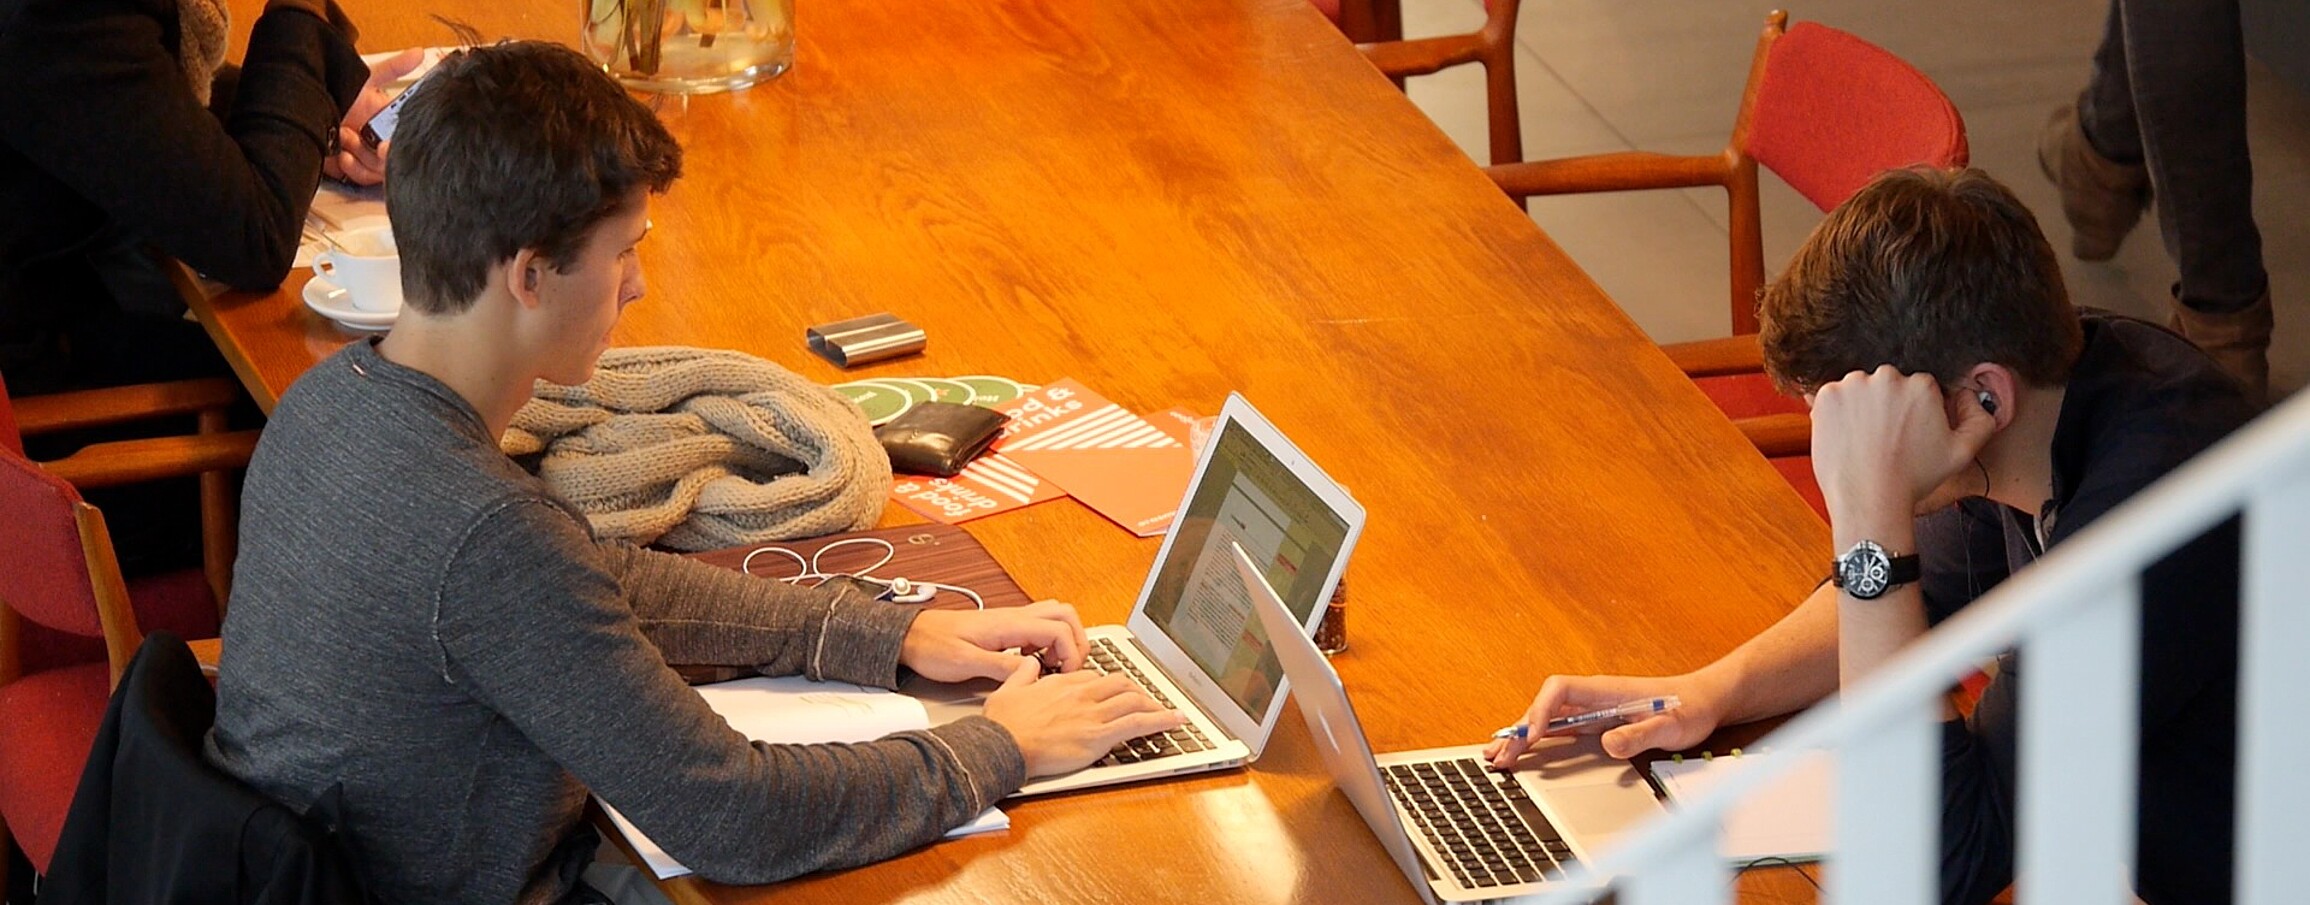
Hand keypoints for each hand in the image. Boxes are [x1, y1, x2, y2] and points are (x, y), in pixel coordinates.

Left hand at [323, 48, 426, 185]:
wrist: (300, 110)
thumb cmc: (333, 92)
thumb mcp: (366, 78)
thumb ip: (395, 67)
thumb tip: (419, 53)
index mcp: (389, 121)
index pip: (406, 136)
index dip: (401, 142)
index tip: (388, 140)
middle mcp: (380, 139)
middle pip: (396, 157)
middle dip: (379, 152)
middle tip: (367, 140)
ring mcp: (367, 155)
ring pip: (380, 169)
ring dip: (363, 155)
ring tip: (346, 137)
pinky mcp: (352, 169)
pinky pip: (363, 178)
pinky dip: (354, 168)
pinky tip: (343, 156)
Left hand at [898, 601, 1088, 682]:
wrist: (911, 636)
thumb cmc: (932, 647)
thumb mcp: (964, 662)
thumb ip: (1000, 667)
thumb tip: (1032, 673)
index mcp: (1008, 624)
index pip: (1058, 628)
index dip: (1071, 652)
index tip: (1065, 674)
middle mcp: (1014, 618)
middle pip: (1065, 615)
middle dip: (1077, 641)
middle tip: (1068, 668)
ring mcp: (1011, 621)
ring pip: (1054, 618)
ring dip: (1064, 640)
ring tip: (1052, 666)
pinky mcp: (1005, 629)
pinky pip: (1039, 627)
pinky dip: (1048, 642)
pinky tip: (1033, 663)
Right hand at [982, 660, 1182, 776]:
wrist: (1002, 745)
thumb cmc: (1002, 725)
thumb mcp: (1007, 690)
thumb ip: (1022, 675)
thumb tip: (1028, 665)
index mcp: (1061, 683)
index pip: (1095, 677)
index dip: (1109, 685)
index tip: (1114, 692)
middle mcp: (1081, 694)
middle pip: (1120, 683)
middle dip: (1137, 691)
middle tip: (1146, 701)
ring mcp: (1092, 714)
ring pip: (1134, 699)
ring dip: (1154, 704)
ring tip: (1166, 712)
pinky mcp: (1099, 735)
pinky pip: (1138, 723)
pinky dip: (1161, 721)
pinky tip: (1175, 722)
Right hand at [1484, 674, 1722, 766]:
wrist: (1704, 702)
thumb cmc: (1687, 708)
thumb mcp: (1669, 725)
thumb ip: (1640, 734)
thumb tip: (1609, 743)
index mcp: (1605, 690)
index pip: (1558, 691)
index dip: (1540, 712)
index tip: (1531, 736)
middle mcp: (1593, 697)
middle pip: (1544, 707)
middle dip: (1519, 730)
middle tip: (1498, 755)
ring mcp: (1592, 709)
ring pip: (1547, 718)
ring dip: (1522, 736)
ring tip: (1497, 755)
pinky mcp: (1596, 722)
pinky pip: (1559, 729)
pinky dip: (1539, 740)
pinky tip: (1525, 752)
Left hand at [1808, 366, 1995, 525]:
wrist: (1870, 499)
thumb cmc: (1914, 479)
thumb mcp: (1962, 452)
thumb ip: (1979, 419)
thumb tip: (1968, 396)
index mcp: (1921, 384)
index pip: (1915, 388)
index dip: (1910, 413)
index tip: (1904, 433)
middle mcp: (1887, 377)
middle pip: (1886, 386)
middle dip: (1885, 407)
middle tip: (1883, 439)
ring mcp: (1853, 384)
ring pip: (1858, 390)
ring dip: (1859, 408)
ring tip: (1863, 440)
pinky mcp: (1826, 396)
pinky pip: (1830, 398)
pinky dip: (1835, 414)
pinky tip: (1845, 438)